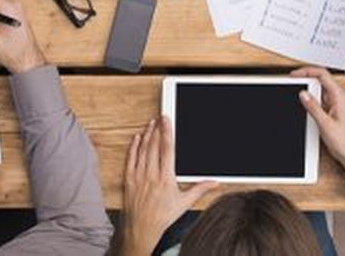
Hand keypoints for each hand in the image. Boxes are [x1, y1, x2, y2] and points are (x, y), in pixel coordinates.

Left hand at [119, 117, 217, 255]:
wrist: (142, 227)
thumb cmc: (162, 216)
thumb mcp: (184, 203)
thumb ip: (200, 189)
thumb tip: (215, 183)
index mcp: (166, 177)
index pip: (167, 149)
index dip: (167, 132)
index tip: (167, 121)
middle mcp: (152, 174)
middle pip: (154, 145)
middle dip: (157, 129)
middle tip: (159, 117)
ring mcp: (139, 175)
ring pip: (143, 149)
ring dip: (147, 135)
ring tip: (150, 124)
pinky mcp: (129, 179)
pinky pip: (131, 158)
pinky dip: (133, 147)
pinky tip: (136, 138)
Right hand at [293, 67, 344, 166]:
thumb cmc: (344, 141)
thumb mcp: (325, 123)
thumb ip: (313, 107)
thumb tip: (303, 94)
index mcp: (339, 96)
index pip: (322, 74)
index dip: (307, 71)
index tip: (295, 74)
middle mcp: (337, 97)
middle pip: (319, 79)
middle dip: (305, 78)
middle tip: (292, 81)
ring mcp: (334, 103)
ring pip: (318, 89)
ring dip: (307, 89)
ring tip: (296, 92)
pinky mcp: (330, 110)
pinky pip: (318, 99)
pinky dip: (309, 99)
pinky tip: (303, 104)